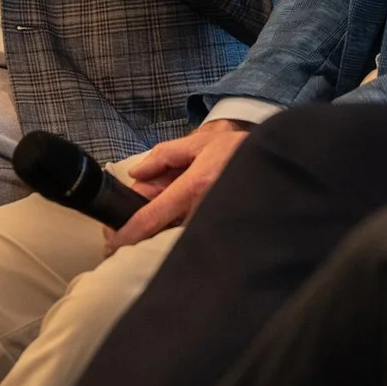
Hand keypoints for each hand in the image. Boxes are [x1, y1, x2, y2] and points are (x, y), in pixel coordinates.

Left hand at [105, 118, 251, 250]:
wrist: (274, 161)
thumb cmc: (238, 151)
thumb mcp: (198, 143)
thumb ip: (164, 156)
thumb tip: (137, 172)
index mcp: (193, 187)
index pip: (151, 218)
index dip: (127, 234)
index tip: (112, 242)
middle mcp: (202, 210)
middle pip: (161, 229)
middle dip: (147, 220)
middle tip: (145, 203)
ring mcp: (213, 223)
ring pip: (176, 231)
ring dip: (166, 220)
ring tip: (175, 197)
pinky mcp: (221, 229)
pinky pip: (192, 231)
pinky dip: (181, 222)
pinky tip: (185, 207)